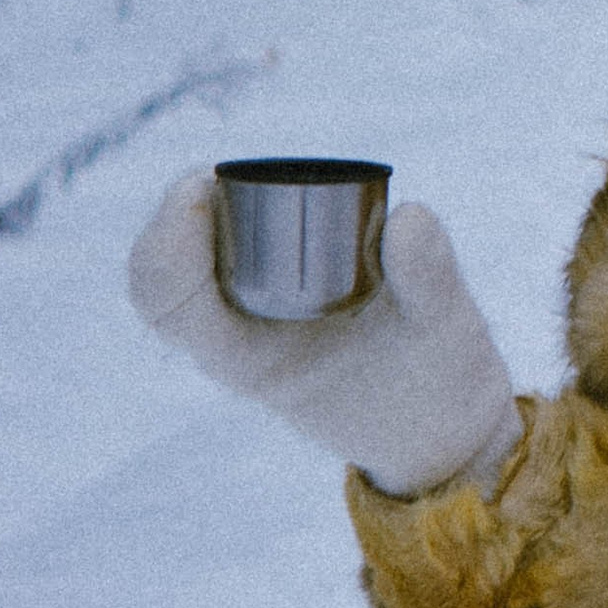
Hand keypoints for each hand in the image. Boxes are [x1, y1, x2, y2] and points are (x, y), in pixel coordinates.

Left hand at [128, 171, 521, 497]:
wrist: (442, 431)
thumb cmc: (438, 392)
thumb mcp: (446, 334)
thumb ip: (429, 280)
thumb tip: (407, 216)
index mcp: (255, 362)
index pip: (173, 307)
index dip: (168, 246)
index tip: (201, 192)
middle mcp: (240, 343)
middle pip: (160, 283)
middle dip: (174, 219)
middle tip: (214, 177)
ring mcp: (253, 326)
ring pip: (185, 270)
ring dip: (198, 217)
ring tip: (233, 179)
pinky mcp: (278, 304)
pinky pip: (222, 262)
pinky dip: (226, 222)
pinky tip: (259, 193)